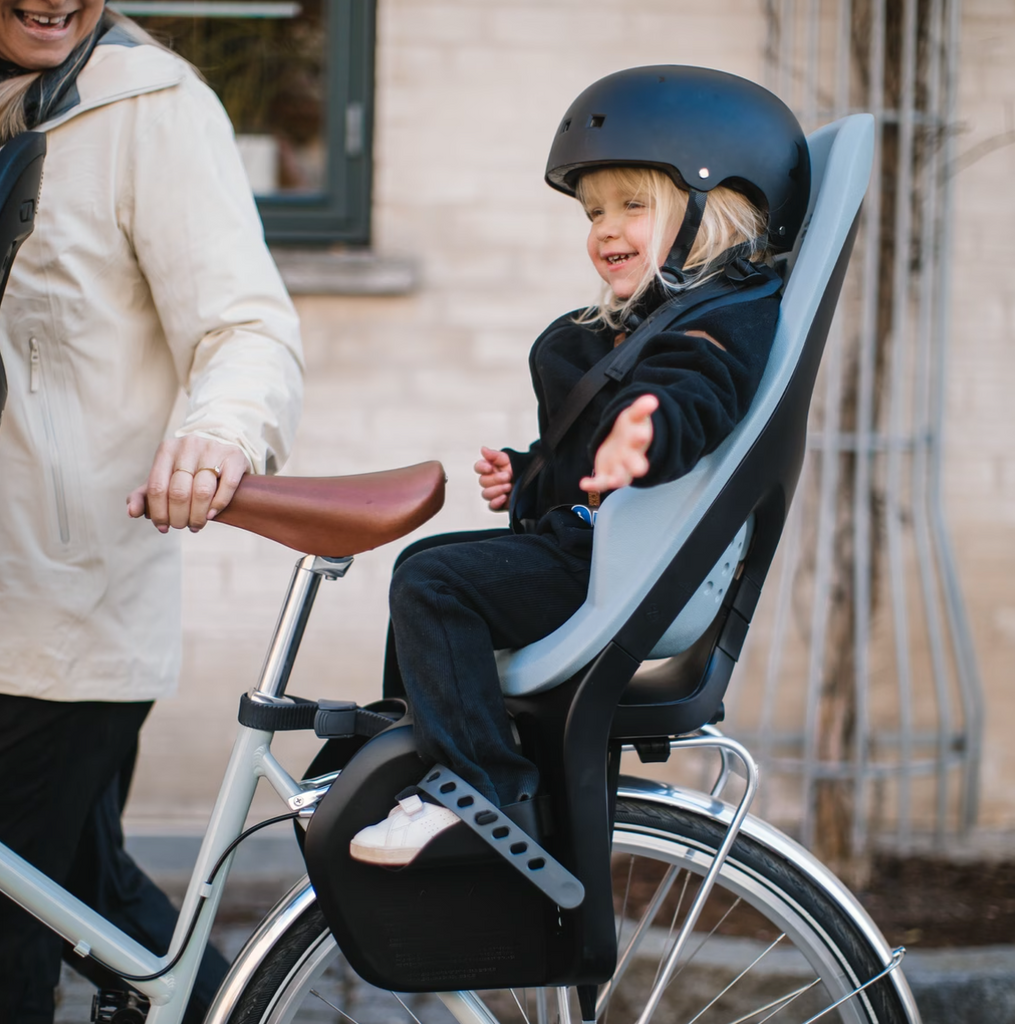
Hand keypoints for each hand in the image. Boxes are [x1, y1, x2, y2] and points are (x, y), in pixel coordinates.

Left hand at [127, 436, 248, 532]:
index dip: (158, 513)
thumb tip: (133, 513)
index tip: (163, 526)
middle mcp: (188, 445)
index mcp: (167, 450)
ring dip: (197, 516)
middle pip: (179, 492)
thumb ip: (144, 495)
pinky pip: (227, 486)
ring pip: (202, 492)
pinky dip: (218, 505)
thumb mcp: (164, 477)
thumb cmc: (187, 469)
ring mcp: (213, 449)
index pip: (157, 488)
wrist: (220, 450)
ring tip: (196, 525)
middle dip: (178, 517)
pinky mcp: (234, 456)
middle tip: (181, 526)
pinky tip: (211, 515)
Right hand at [474, 446, 513, 510]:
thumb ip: (495, 455)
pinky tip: (504, 497)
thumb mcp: (508, 460)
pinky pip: (492, 506)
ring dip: (497, 490)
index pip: (478, 467)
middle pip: (482, 481)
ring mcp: (494, 493)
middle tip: (507, 476)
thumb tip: (483, 449)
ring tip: (509, 486)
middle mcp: (490, 481)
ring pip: (486, 494)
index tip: (489, 468)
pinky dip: (496, 502)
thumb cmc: (519, 469)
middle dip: (495, 479)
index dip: (481, 468)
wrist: (533, 481)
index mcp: (490, 469)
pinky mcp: (499, 504)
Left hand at [580, 394, 658, 492]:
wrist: (621, 444)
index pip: (642, 438)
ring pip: (621, 477)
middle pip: (635, 463)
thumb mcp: (633, 416)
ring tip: (614, 480)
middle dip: (637, 465)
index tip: (643, 434)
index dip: (642, 436)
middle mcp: (631, 458)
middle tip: (640, 469)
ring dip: (618, 479)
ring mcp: (620, 468)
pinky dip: (593, 485)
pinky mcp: (607, 475)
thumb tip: (651, 400)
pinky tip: (584, 484)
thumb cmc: (629, 430)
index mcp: (638, 441)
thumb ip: (641, 409)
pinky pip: (600, 483)